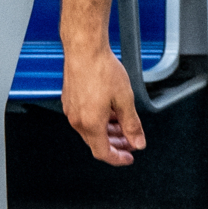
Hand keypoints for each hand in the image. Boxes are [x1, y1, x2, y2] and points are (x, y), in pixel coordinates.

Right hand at [59, 43, 146, 166]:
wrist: (85, 49)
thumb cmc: (101, 69)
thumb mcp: (125, 100)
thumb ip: (132, 124)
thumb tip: (137, 141)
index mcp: (91, 123)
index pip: (103, 153)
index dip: (118, 158)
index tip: (129, 157)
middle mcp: (77, 120)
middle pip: (96, 143)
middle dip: (116, 144)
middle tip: (130, 141)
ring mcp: (71, 110)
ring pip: (90, 131)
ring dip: (107, 132)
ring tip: (122, 125)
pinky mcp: (69, 100)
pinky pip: (84, 119)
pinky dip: (98, 121)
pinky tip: (110, 112)